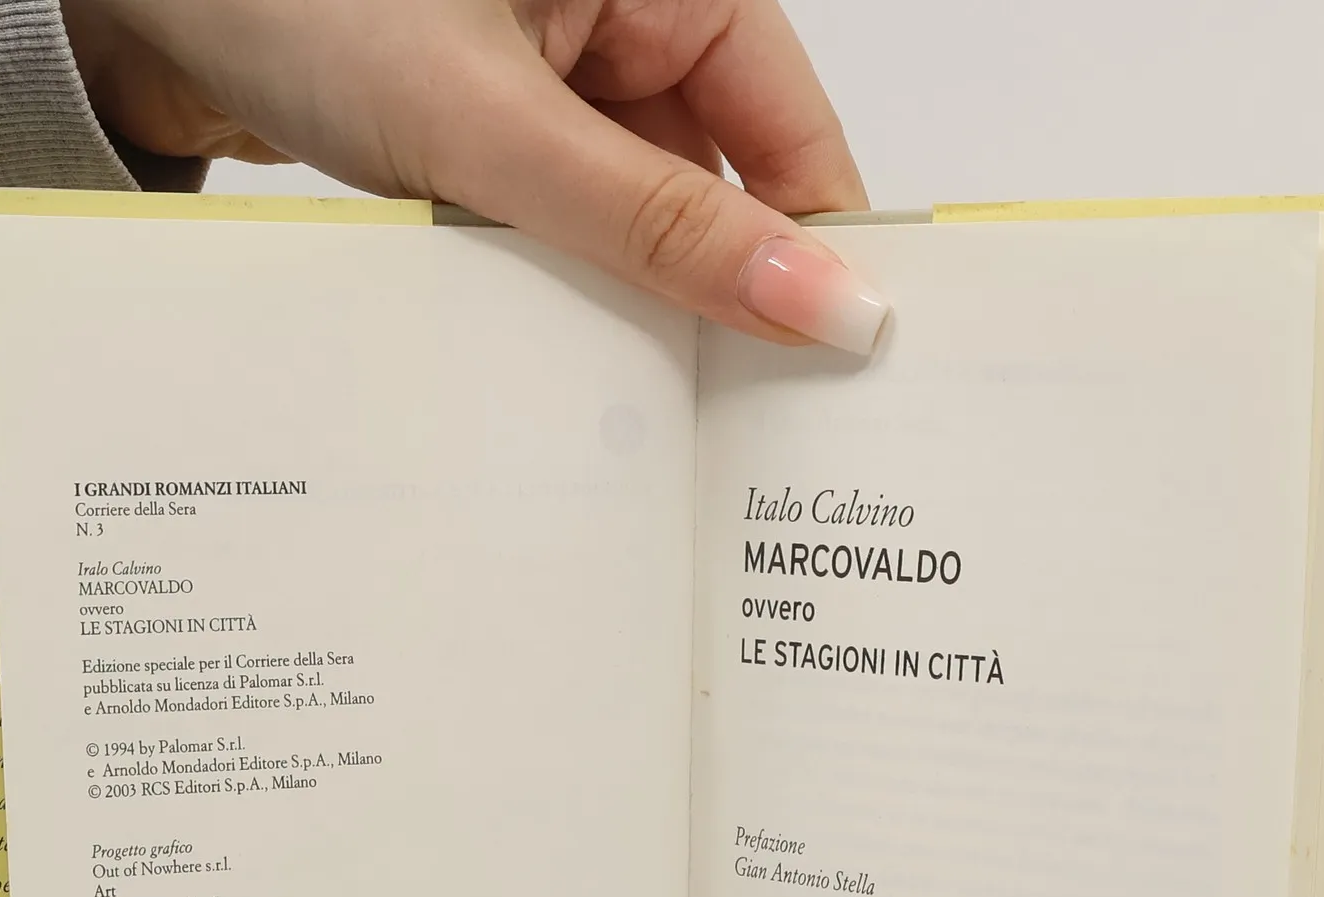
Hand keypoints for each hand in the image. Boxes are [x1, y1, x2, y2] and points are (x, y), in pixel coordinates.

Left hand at [61, 0, 888, 351]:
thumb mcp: (497, 127)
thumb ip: (657, 225)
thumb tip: (817, 301)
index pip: (793, 132)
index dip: (817, 252)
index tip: (829, 373)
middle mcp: (623, 15)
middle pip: (720, 184)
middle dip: (712, 296)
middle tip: (728, 428)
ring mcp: (555, 75)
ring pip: (637, 216)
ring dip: (623, 298)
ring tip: (627, 397)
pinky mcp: (494, 126)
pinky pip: (562, 222)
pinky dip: (556, 283)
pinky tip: (547, 347)